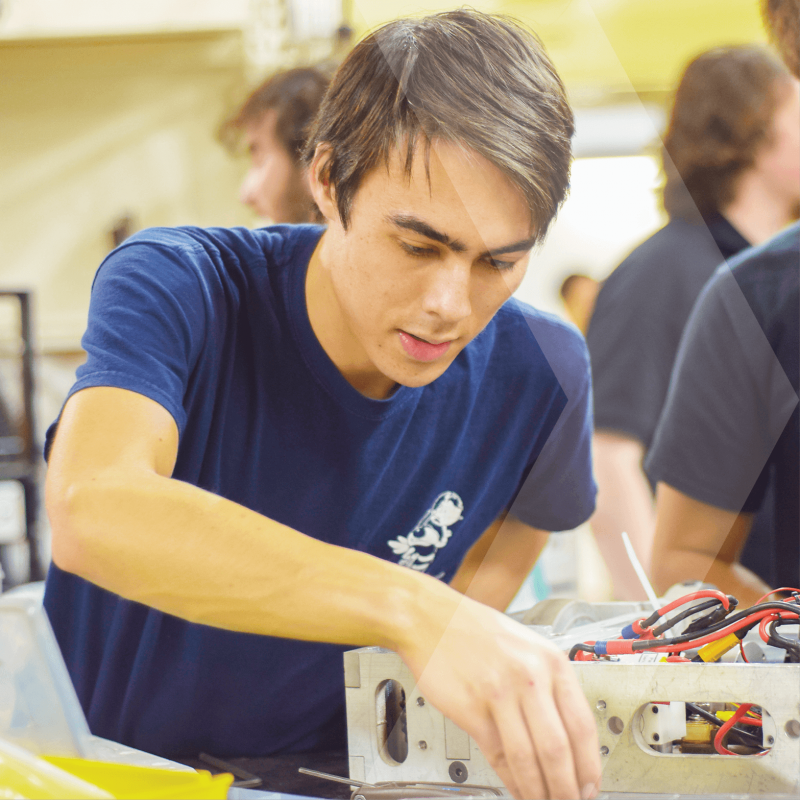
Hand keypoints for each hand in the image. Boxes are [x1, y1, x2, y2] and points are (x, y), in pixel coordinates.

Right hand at [398, 593, 600, 799]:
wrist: (430, 618)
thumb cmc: (475, 630)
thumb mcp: (525, 647)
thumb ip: (547, 686)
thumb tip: (567, 738)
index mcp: (550, 660)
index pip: (582, 725)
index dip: (589, 766)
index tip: (590, 787)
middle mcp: (530, 676)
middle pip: (559, 750)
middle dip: (567, 788)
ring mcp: (500, 692)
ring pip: (529, 759)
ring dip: (539, 792)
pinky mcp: (472, 708)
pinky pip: (498, 755)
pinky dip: (510, 781)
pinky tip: (515, 789)